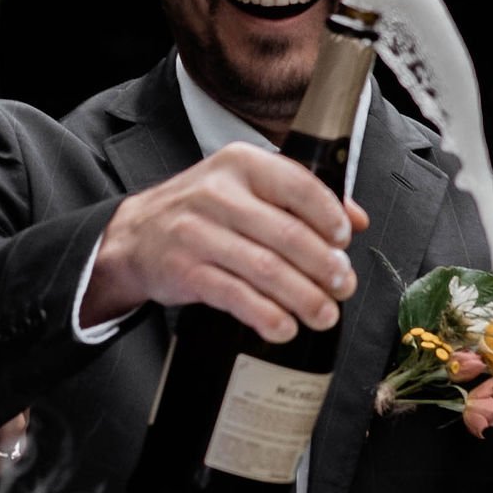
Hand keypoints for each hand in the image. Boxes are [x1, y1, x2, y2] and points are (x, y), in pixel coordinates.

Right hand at [84, 142, 369, 343]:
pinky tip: (283, 327)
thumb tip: (356, 219)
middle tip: (343, 287)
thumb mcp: (245, 186)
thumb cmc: (201, 211)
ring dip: (303, 297)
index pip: (298, 185)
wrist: (135, 235)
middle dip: (324, 267)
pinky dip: (266, 315)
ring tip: (324, 314)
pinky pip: (235, 296)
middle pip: (286, 234)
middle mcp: (218, 194)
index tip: (344, 242)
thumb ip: (300, 196)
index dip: (329, 217)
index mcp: (241, 164)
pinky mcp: (185, 271)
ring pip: (265, 269)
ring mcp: (197, 233)